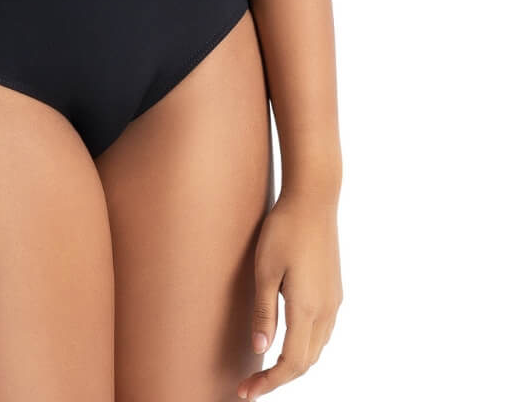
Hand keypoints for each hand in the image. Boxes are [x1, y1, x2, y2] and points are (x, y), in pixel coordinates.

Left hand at [238, 190, 342, 398]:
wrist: (314, 198)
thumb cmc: (284, 229)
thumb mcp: (265, 270)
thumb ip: (264, 312)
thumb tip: (260, 349)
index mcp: (308, 309)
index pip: (291, 364)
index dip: (269, 382)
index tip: (245, 392)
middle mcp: (326, 310)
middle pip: (306, 362)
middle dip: (279, 377)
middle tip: (250, 383)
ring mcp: (334, 300)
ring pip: (317, 348)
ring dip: (293, 363)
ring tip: (265, 366)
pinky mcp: (335, 289)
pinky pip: (322, 331)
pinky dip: (305, 345)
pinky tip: (288, 338)